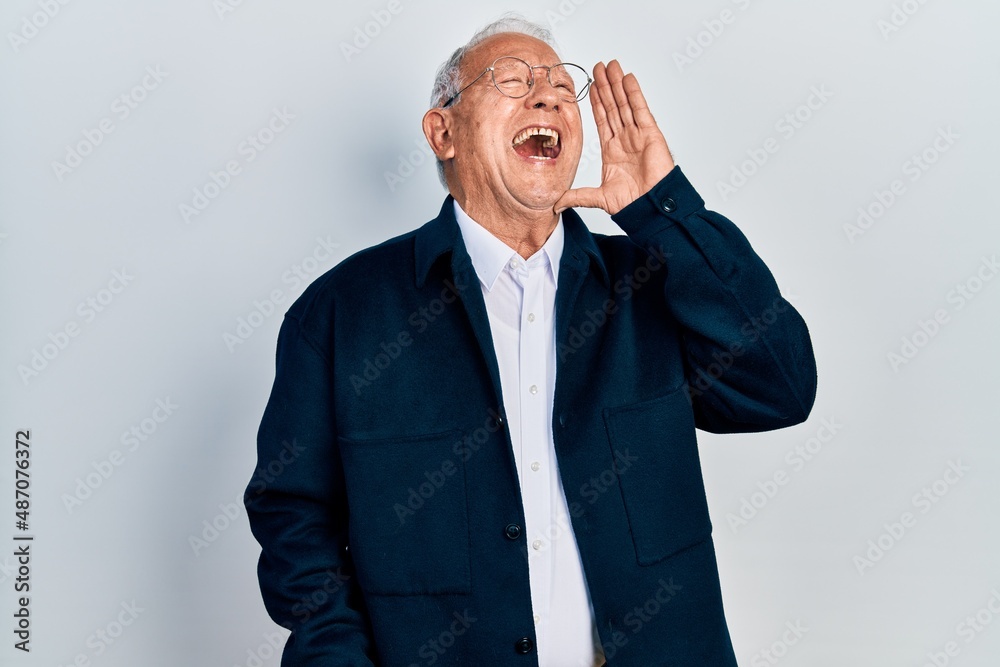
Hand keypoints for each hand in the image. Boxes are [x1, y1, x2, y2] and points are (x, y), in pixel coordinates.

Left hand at [554, 60, 674, 215]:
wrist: (649, 208)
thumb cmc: (630, 204)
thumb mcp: (597, 197)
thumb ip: (577, 196)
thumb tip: (555, 204)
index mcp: (611, 150)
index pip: (602, 118)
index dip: (597, 100)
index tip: (592, 84)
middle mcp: (624, 139)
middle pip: (613, 106)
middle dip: (606, 86)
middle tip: (599, 66)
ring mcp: (638, 135)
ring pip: (625, 104)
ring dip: (618, 84)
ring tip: (611, 65)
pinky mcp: (651, 135)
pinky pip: (641, 110)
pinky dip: (634, 94)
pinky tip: (628, 79)